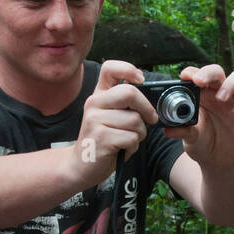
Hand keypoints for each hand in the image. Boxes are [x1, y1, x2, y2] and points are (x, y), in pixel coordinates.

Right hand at [72, 60, 156, 186]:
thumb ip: (124, 104)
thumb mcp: (110, 116)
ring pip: (135, 120)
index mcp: (98, 94)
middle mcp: (94, 103)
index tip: (141, 80)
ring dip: (140, 133)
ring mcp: (95, 120)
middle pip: (130, 93)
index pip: (110, 68)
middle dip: (147, 108)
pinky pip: (131, 138)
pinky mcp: (101, 138)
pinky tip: (122, 149)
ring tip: (128, 140)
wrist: (81, 165)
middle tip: (151, 119)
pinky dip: (133, 147)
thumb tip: (151, 98)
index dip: (129, 69)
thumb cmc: (103, 139)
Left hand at [166, 65, 233, 171]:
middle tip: (199, 81)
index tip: (185, 77)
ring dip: (231, 84)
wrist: (218, 161)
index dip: (192, 72)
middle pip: (217, 71)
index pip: (197, 75)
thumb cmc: (202, 144)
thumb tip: (168, 130)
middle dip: (209, 72)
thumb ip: (183, 131)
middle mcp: (218, 92)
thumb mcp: (190, 139)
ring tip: (221, 98)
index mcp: (201, 95)